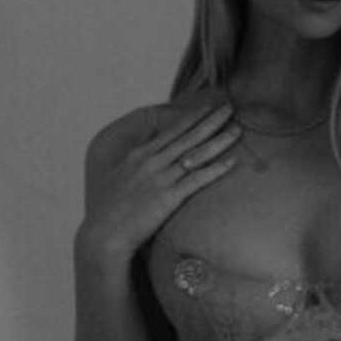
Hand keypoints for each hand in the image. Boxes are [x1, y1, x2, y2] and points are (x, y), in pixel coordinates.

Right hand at [80, 99, 240, 259]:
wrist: (103, 234)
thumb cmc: (109, 210)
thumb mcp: (118, 177)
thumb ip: (134, 164)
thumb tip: (146, 152)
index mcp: (139, 155)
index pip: (171, 131)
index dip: (192, 117)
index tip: (208, 107)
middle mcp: (152, 162)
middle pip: (188, 136)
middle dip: (211, 120)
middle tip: (229, 107)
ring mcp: (161, 179)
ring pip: (196, 154)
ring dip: (219, 140)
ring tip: (237, 129)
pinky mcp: (168, 198)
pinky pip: (197, 180)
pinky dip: (215, 170)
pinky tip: (231, 162)